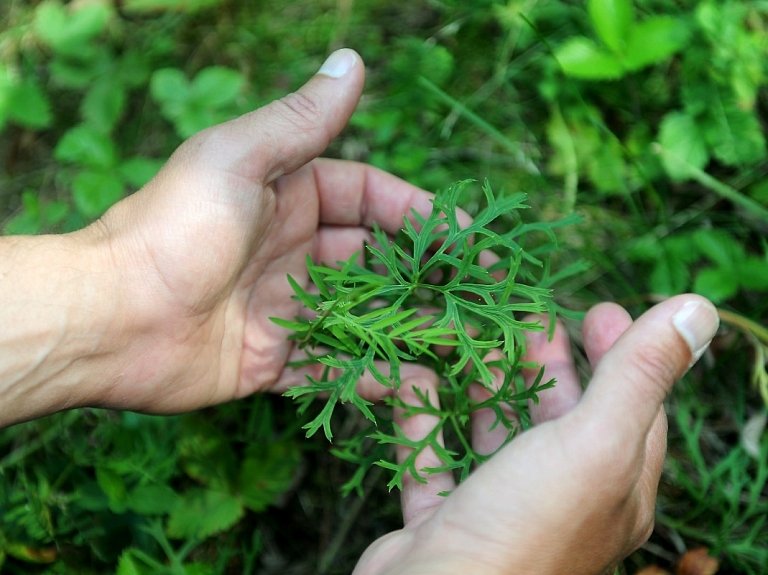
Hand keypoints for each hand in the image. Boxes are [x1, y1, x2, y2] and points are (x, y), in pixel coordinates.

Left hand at [0, 49, 451, 424]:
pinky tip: (416, 387)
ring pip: (363, 316)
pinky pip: (334, 368)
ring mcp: (286, 306)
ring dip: (410, 329)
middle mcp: (292, 249)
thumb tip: (353, 61)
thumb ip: (300, 119)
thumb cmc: (175, 227)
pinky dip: (372, 377)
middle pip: (376, 259)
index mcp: (288, 196)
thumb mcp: (239, 158)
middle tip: (479, 297)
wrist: (112, 318)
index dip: (419, 214)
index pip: (370, 198)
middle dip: (426, 275)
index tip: (466, 238)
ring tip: (462, 346)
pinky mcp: (274, 359)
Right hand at [353, 295, 718, 574]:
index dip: (623, 354)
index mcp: (612, 487)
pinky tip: (408, 374)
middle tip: (527, 309)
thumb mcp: (596, 441)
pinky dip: (419, 412)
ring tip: (466, 330)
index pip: (632, 408)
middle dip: (545, 357)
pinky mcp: (441, 517)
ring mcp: (497, 509)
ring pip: (493, 430)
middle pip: (559, 414)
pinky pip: (430, 452)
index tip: (600, 307)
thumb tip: (697, 308)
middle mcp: (559, 499)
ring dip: (481, 380)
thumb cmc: (528, 524)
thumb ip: (640, 374)